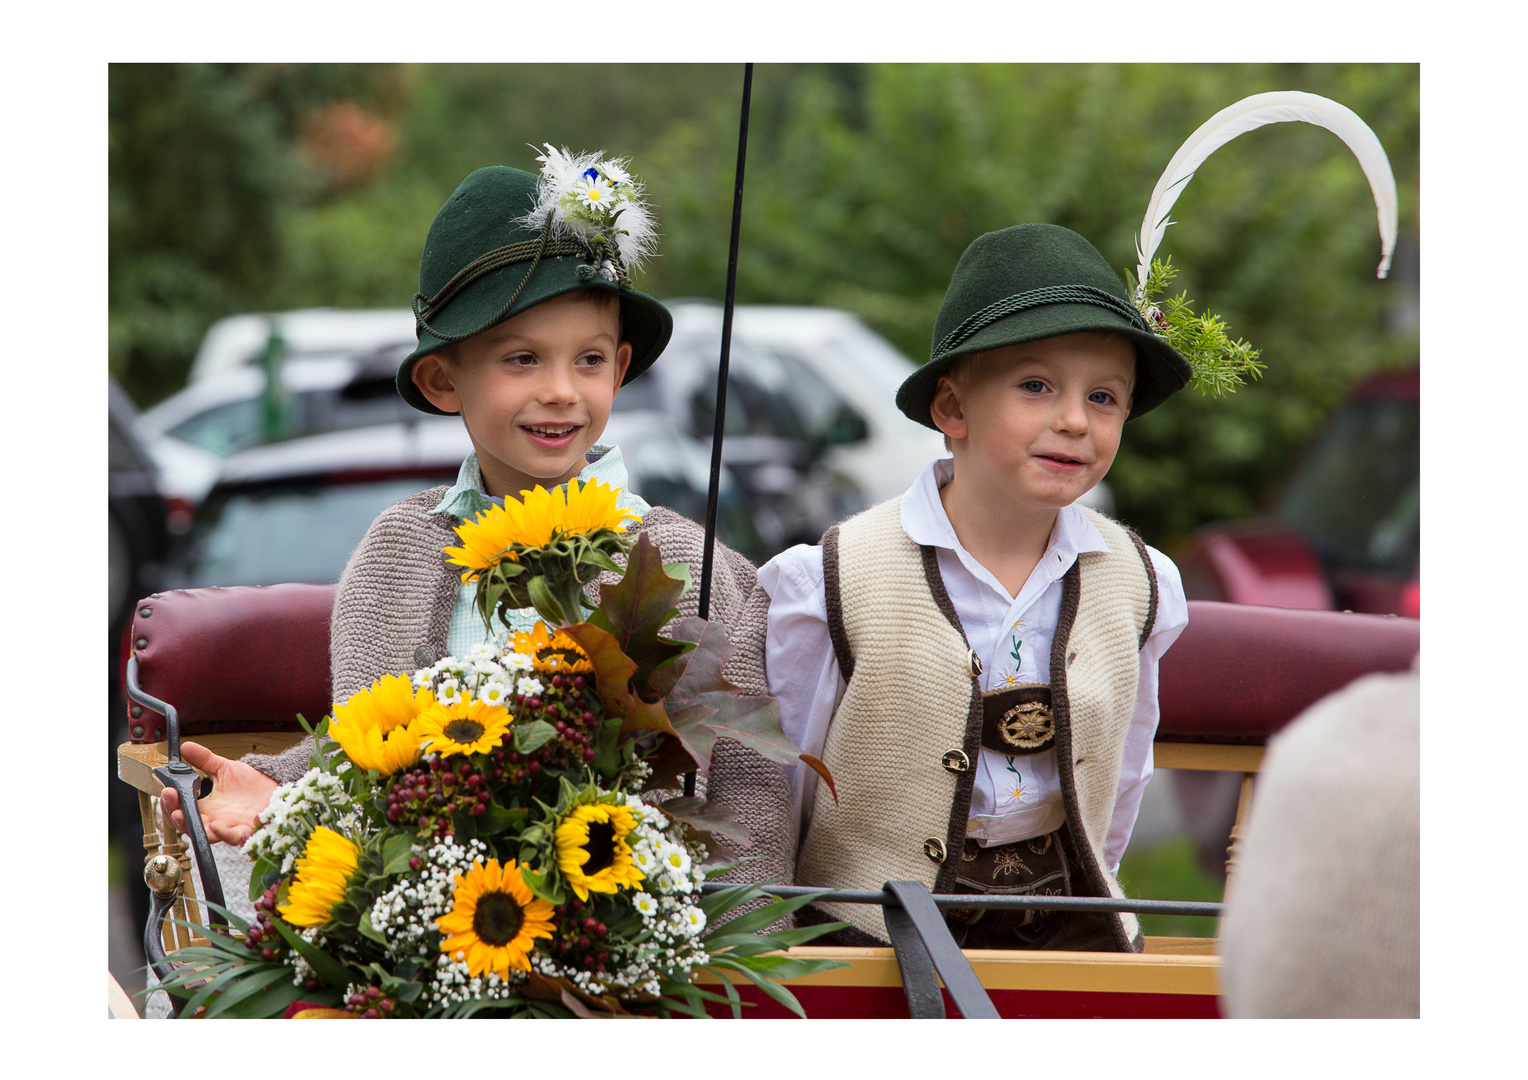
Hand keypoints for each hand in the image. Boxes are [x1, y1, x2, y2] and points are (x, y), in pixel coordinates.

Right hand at [157, 741, 278, 846]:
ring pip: (207, 836)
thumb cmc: (249, 784)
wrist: (276, 788)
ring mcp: (231, 827)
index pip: (181, 811)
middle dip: (175, 816)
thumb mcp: (225, 769)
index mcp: (206, 808)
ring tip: (183, 814)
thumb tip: (185, 747)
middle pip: (189, 826)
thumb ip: (205, 760)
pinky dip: (225, 834)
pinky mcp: (249, 831)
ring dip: (193, 827)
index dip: (170, 804)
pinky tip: (216, 824)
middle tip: (170, 801)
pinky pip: (235, 838)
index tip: (166, 790)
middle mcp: (215, 821)